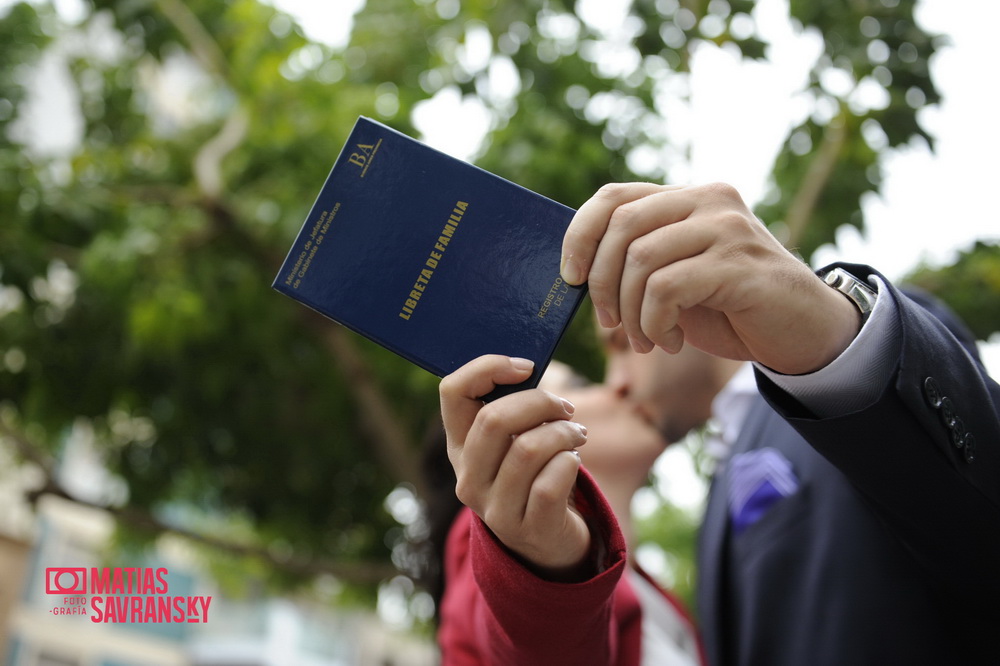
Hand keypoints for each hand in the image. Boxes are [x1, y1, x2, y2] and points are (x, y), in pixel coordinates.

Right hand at [439, 355, 591, 578]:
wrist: (548, 543)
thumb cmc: (535, 476)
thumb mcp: (513, 442)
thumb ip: (514, 408)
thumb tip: (528, 367)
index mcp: (459, 446)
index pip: (452, 391)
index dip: (488, 367)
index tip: (527, 366)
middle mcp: (468, 478)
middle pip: (493, 419)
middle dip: (540, 402)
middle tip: (564, 408)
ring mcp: (494, 508)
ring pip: (528, 450)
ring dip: (563, 433)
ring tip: (576, 434)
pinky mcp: (527, 529)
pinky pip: (549, 484)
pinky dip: (569, 463)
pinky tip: (573, 462)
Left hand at [560, 182, 860, 374]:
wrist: (803, 331)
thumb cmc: (731, 306)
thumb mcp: (679, 273)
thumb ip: (641, 258)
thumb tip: (578, 269)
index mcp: (688, 198)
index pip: (614, 197)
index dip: (580, 234)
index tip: (571, 277)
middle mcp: (708, 200)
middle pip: (621, 226)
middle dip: (603, 283)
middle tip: (611, 322)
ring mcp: (726, 228)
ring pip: (640, 260)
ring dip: (630, 312)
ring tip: (646, 339)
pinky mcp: (738, 264)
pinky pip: (666, 289)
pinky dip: (655, 323)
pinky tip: (671, 341)